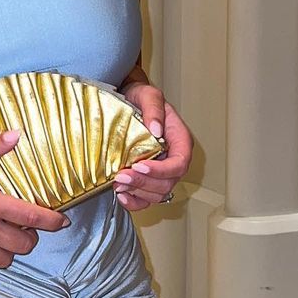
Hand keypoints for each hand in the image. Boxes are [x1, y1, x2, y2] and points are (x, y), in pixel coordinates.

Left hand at [113, 83, 192, 210]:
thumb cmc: (140, 98)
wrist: (126, 101)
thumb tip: (156, 129)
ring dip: (137, 192)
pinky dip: (134, 202)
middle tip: (121, 176)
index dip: (161, 170)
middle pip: (167, 182)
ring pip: (157, 194)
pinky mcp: (146, 178)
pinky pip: (146, 199)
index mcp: (179, 141)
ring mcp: (160, 171)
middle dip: (143, 183)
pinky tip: (123, 196)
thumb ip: (153, 108)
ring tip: (118, 183)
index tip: (140, 166)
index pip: (179, 163)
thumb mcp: (148, 95)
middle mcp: (172, 159)